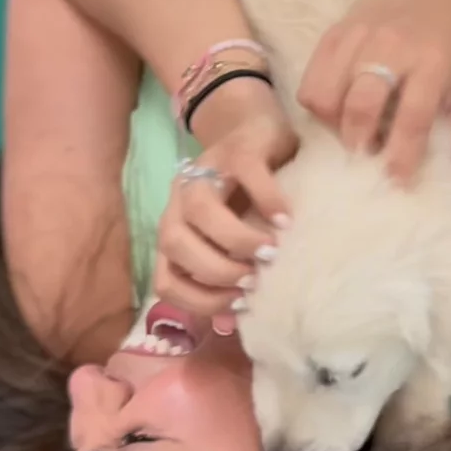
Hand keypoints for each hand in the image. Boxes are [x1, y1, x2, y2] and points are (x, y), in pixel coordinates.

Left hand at [153, 102, 297, 326]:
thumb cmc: (246, 197)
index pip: (165, 278)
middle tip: (252, 278)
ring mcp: (206, 169)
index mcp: (175, 229)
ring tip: (270, 253)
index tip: (237, 304)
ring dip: (234, 239)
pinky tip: (286, 222)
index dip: (197, 300)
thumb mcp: (232, 235)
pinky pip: (247, 175)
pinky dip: (267, 202)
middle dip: (213, 271)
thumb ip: (228, 269)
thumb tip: (238, 321)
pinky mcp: (239, 149)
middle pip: (173, 242)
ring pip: (198, 208)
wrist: (255, 128)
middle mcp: (179, 201)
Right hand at [298, 0, 450, 183]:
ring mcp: (358, 37)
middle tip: (364, 157)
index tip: (396, 180)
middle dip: (358, 143)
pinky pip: (309, 79)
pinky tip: (336, 108)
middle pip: (360, 106)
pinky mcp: (334, 31)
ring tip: (349, 130)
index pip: (412, 120)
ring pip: (325, 96)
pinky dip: (317, 104)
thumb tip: (439, 176)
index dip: (401, 157)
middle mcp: (392, 49)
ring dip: (334, 125)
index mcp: (431, 66)